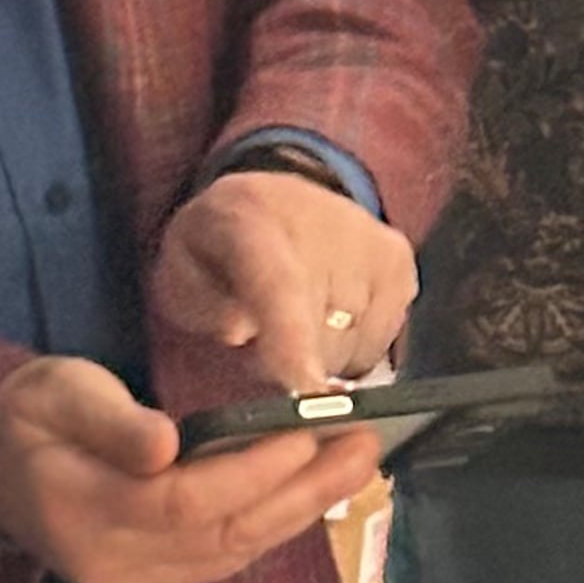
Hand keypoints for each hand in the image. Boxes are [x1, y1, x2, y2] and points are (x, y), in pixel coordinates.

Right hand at [0, 357, 380, 582]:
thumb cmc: (31, 415)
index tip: (308, 428)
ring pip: (235, 552)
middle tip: (364, 445)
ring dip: (302, 508)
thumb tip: (168, 443)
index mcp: (83, 514)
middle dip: (303, 489)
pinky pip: (226, 559)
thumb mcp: (57, 392)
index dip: (251, 469)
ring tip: (357, 463)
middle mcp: (115, 567)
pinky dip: (274, 523)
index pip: (185, 501)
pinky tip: (314, 491)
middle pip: (225, 533)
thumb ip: (111, 420)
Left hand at [152, 168, 417, 387]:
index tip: (304, 383)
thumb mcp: (181, 273)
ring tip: (296, 315)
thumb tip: (240, 330)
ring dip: (320, 354)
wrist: (279, 198)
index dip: (291, 337)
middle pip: (317, 339)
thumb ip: (201, 304)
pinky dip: (349, 345)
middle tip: (263, 333)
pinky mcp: (402, 266)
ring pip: (350, 353)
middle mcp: (326, 224)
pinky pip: (378, 347)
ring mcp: (373, 245)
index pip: (278, 284)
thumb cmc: (220, 249)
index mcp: (250, 220)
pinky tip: (327, 312)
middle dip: (288, 359)